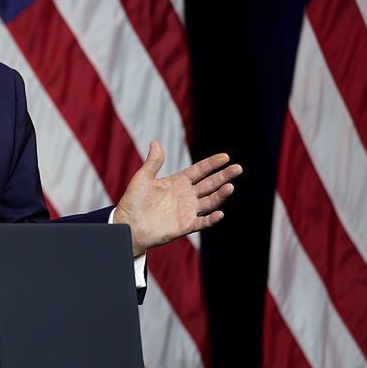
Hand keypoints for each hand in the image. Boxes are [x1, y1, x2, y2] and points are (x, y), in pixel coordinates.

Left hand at [112, 140, 241, 255]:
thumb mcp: (143, 178)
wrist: (128, 224)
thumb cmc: (133, 201)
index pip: (199, 171)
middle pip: (210, 184)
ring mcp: (187, 211)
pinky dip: (212, 219)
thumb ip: (153, 162)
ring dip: (221, 195)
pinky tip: (220, 213)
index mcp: (178, 182)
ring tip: (230, 186)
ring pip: (210, 201)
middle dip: (224, 176)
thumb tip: (155, 142)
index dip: (212, 164)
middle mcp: (186, 195)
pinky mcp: (185, 226)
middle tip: (238, 168)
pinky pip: (202, 222)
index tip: (225, 157)